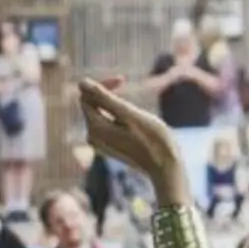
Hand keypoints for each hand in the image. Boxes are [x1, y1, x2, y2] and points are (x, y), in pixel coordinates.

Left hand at [79, 76, 188, 202]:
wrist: (166, 168)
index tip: (123, 79)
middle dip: (108, 94)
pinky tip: (136, 122)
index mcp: (95, 128)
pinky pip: (109, 125)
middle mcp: (93, 137)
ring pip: (101, 114)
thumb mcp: (130, 114)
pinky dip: (119, 117)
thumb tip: (81, 82)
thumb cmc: (153, 139)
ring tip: (136, 110)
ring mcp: (101, 144)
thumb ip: (105, 98)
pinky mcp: (111, 147)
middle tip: (130, 89)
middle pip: (92, 105)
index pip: (86, 96)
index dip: (102, 84)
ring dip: (116, 106)